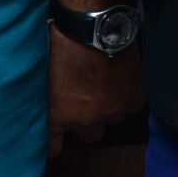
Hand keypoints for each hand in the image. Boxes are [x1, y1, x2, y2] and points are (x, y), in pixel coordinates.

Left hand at [47, 26, 143, 156]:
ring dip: (110, 106)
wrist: (93, 30)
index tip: (58, 138)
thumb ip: (50, 95)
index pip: (53, 146)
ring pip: (113, 119)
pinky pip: (131, 106)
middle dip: (89, 122)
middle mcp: (84, 121)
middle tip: (88, 104)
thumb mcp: (46, 75)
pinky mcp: (131, 100)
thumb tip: (51, 96)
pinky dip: (128, 95)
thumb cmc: (63, 44)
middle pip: (90, 136)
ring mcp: (110, 112)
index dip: (55, 143)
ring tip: (106, 85)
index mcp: (57, 116)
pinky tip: (123, 81)